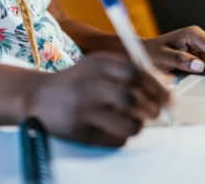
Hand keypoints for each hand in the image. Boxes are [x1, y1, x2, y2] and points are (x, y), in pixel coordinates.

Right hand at [24, 52, 170, 146]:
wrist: (37, 97)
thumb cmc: (76, 82)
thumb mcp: (97, 66)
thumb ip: (127, 71)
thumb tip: (165, 87)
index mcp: (97, 65)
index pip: (135, 73)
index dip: (156, 86)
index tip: (167, 96)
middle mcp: (89, 85)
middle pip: (133, 98)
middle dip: (152, 108)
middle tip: (156, 112)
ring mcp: (83, 110)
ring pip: (128, 123)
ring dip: (139, 125)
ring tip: (135, 122)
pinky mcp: (80, 132)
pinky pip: (115, 140)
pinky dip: (123, 137)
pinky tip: (116, 129)